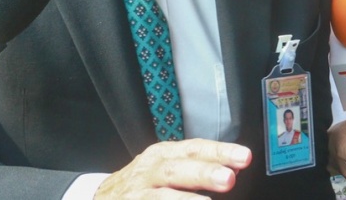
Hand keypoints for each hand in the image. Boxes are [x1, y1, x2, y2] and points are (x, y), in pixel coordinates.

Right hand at [95, 139, 250, 198]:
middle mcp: (148, 172)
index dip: (218, 152)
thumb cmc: (143, 184)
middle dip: (203, 173)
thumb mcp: (165, 168)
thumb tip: (233, 169)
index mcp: (162, 156)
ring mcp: (137, 194)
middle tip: (229, 179)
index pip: (193, 150)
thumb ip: (194, 168)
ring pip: (160, 196)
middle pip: (176, 169)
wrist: (102, 199)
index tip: (244, 157)